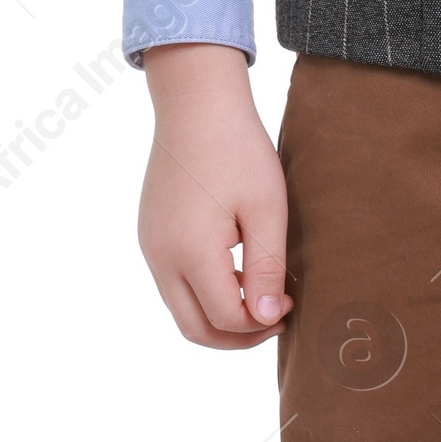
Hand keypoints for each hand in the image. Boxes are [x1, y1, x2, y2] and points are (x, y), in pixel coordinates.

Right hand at [138, 44, 292, 348]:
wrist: (196, 103)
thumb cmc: (238, 150)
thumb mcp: (265, 209)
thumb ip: (266, 268)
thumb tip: (264, 319)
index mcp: (190, 252)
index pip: (226, 319)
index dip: (262, 323)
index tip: (291, 303)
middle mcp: (161, 256)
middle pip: (194, 329)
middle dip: (237, 338)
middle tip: (274, 321)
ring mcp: (150, 246)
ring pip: (181, 309)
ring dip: (219, 315)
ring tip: (259, 294)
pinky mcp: (149, 234)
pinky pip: (173, 283)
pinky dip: (203, 292)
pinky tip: (235, 269)